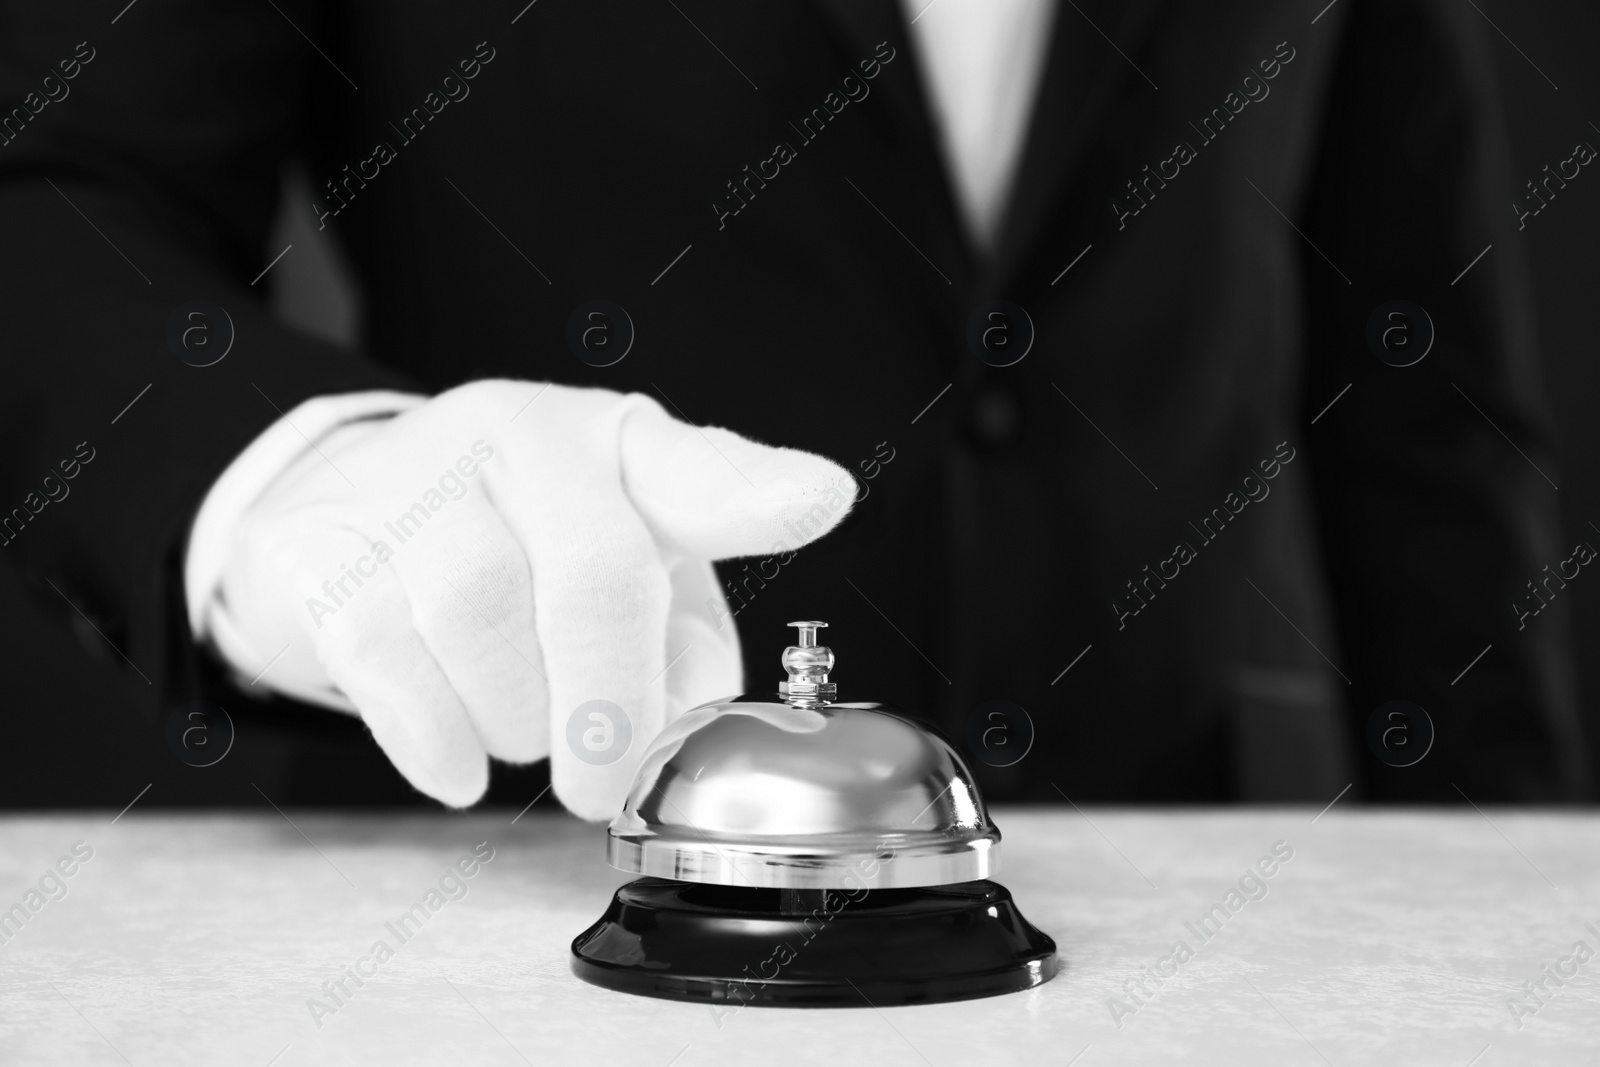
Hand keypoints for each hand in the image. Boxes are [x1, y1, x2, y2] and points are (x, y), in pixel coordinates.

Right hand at [211, 380, 854, 815]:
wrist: (341, 512)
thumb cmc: (519, 547)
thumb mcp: (625, 567)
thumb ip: (684, 641)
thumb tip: (690, 720)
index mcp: (612, 447)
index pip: (692, 468)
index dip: (754, 492)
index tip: (818, 501)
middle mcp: (518, 440)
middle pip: (593, 573)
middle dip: (613, 705)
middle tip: (602, 781)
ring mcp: (415, 481)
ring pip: (480, 613)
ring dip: (517, 716)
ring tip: (523, 733)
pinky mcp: (324, 542)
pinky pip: (383, 651)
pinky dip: (435, 735)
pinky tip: (459, 764)